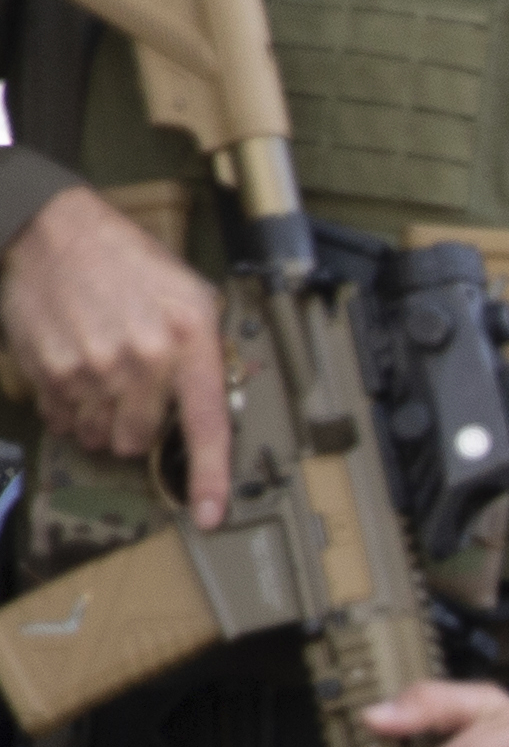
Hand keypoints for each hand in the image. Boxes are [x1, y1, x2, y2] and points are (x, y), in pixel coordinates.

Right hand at [1, 186, 234, 526]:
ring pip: (102, 437)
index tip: (211, 515)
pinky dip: (72, 413)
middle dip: (141, 429)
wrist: (59, 232)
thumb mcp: (194, 295)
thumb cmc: (133, 264)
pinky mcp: (50, 370)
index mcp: (190, 340)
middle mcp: (143, 360)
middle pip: (141, 440)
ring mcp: (92, 368)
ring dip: (104, 423)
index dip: (210, 477)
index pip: (207, 424)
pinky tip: (76, 378)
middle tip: (136, 396)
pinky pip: (64, 422)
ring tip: (104, 381)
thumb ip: (210, 349)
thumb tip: (220, 400)